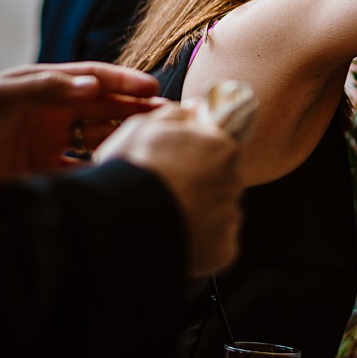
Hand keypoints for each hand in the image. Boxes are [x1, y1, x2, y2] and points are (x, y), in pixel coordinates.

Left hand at [0, 62, 164, 184]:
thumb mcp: (1, 95)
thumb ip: (46, 86)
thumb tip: (93, 84)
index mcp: (45, 89)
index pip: (94, 80)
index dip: (124, 82)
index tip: (153, 89)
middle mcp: (52, 115)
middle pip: (104, 109)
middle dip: (136, 111)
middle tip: (168, 117)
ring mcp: (49, 146)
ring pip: (99, 140)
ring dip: (126, 140)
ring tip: (153, 145)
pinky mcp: (43, 176)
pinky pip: (82, 173)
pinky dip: (102, 173)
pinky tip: (120, 174)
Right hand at [94, 103, 245, 276]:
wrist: (122, 221)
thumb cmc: (131, 170)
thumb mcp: (144, 126)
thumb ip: (177, 115)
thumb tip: (196, 109)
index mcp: (222, 146)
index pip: (222, 148)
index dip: (199, 157)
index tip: (178, 166)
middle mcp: (234, 179)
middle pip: (222, 180)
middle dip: (201, 186)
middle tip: (167, 192)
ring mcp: (230, 215)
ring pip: (220, 211)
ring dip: (201, 213)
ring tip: (167, 215)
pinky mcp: (224, 248)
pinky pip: (217, 242)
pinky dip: (200, 241)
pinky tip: (177, 237)